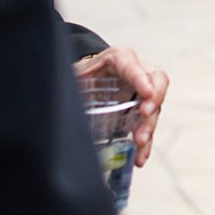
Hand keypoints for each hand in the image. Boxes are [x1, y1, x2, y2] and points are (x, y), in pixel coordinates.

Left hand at [74, 45, 168, 165]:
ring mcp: (143, 92)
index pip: (133, 66)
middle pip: (156, 83)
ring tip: (141, 143)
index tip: (146, 94)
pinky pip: (148, 125)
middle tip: (145, 115)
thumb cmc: (85, 72)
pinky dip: (146, 143)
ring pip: (155, 107)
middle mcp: (138, 72)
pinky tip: (141, 156)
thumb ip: (73, 79)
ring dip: (150, 126)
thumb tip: (58, 94)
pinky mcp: (142, 111)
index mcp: (120, 58)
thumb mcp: (78, 72)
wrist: (91, 76)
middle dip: (153, 101)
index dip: (141, 79)